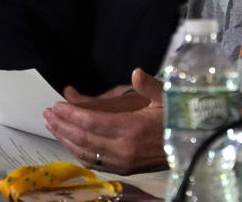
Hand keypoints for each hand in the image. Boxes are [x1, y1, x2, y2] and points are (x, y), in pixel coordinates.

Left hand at [44, 68, 166, 174]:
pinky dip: (77, 152)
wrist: (193, 147)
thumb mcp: (168, 98)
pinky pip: (93, 162)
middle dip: (62, 125)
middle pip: (83, 138)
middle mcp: (123, 148)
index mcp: (132, 129)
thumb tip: (136, 72)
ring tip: (52, 125)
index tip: (56, 105)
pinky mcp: (123, 169)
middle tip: (47, 113)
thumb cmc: (177, 119)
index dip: (71, 115)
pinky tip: (69, 142)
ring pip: (85, 152)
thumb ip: (150, 86)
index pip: (92, 123)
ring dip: (65, 138)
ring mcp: (122, 162)